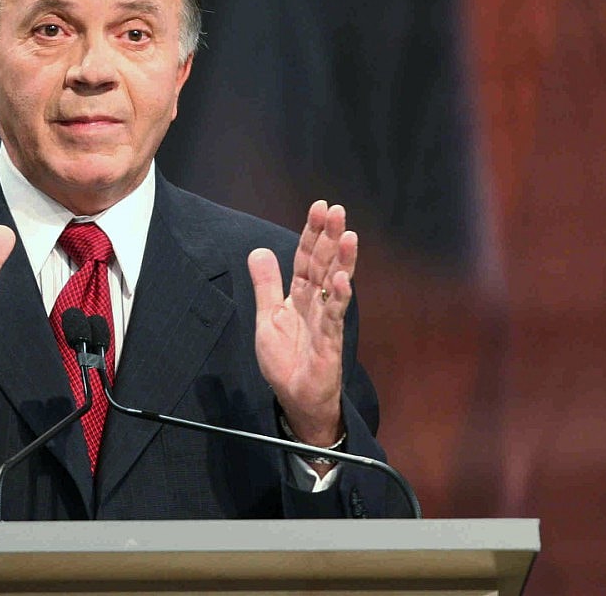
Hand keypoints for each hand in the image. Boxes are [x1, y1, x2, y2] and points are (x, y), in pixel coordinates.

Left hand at [248, 200, 356, 449]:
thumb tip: (258, 250)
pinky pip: (334, 316)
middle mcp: (316, 302)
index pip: (306, 258)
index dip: (311, 233)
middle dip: (329, 237)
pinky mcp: (330, 342)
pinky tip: (341, 278)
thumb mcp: (267, 317)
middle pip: (324, 264)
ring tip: (348, 235)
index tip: (319, 207)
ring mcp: (326, 320)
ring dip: (341, 260)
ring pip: (335, 285)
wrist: (295, 398)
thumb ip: (266, 285)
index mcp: (301, 294)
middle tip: (337, 210)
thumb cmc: (286, 359)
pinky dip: (338, 297)